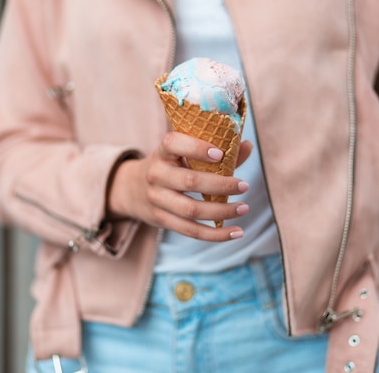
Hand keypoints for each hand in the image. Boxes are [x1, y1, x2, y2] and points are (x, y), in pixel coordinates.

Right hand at [107, 132, 252, 241]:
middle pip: (190, 181)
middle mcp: (156, 174)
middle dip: (221, 185)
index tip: (220, 154)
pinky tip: (236, 232)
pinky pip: (191, 231)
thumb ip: (215, 150)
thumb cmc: (169, 165)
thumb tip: (248, 146)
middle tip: (244, 186)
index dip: (196, 148)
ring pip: (192, 210)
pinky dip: (215, 234)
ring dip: (222, 211)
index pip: (174, 143)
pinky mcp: (161, 220)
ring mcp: (157, 199)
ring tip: (243, 208)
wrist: (131, 188)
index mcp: (162, 152)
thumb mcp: (182, 153)